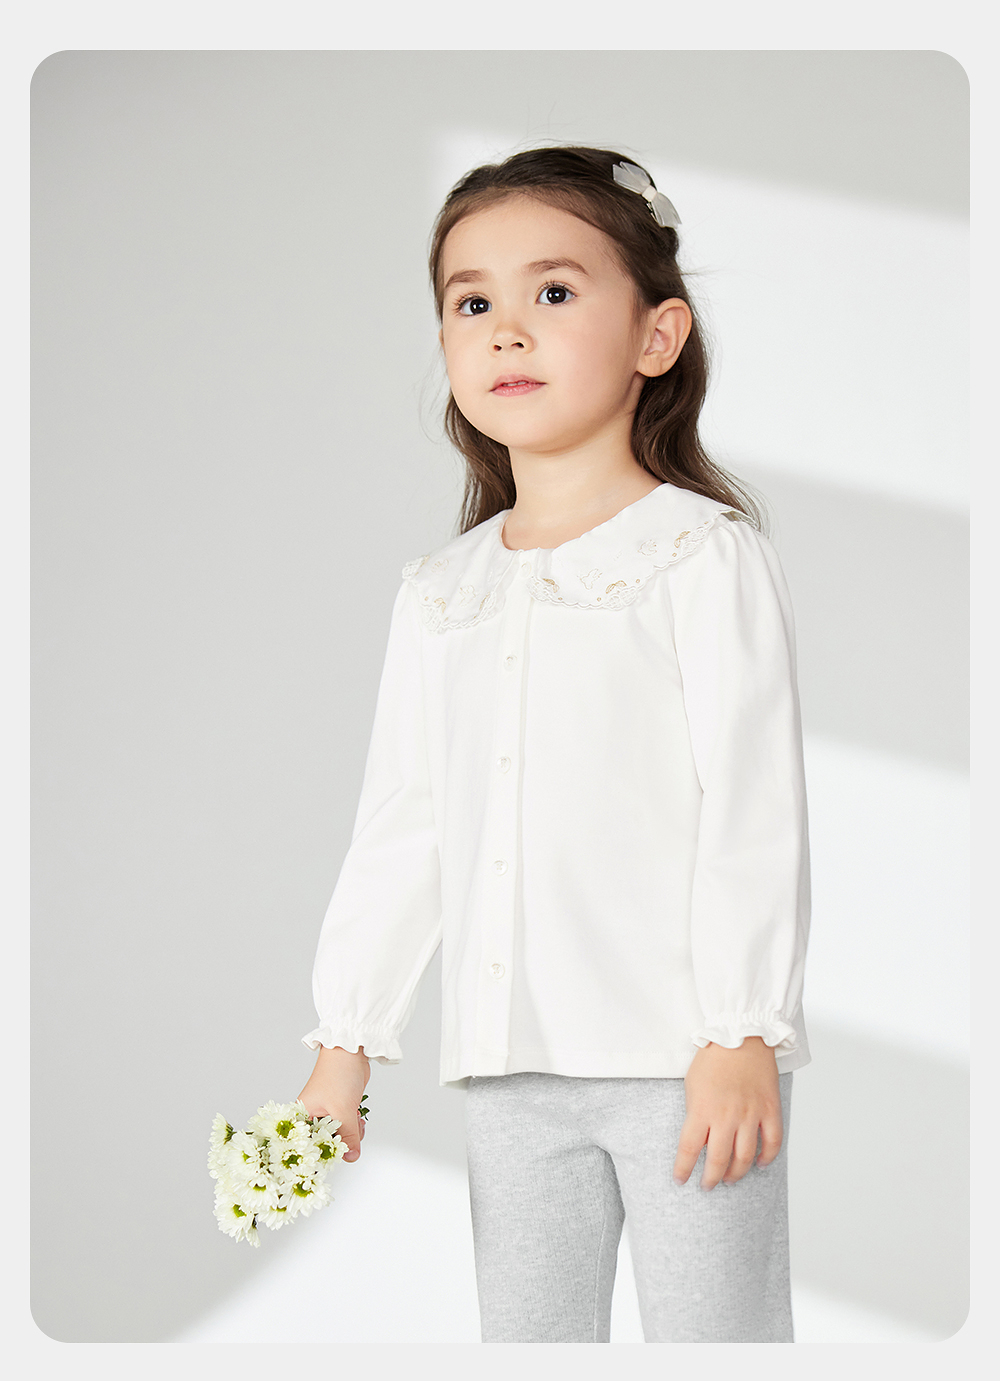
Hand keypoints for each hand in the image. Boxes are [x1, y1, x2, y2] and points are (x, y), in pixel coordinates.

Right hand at [297, 1045, 369, 1161]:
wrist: (352, 1052)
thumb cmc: (337, 1074)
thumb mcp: (342, 1111)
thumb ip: (347, 1137)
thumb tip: (351, 1157)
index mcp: (302, 1116)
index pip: (306, 1145)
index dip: (318, 1156)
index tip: (332, 1163)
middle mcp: (311, 1115)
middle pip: (324, 1142)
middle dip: (340, 1143)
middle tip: (349, 1138)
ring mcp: (326, 1112)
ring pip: (339, 1135)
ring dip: (351, 1133)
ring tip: (356, 1121)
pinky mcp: (339, 1108)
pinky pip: (346, 1126)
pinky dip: (354, 1125)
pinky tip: (359, 1116)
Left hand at [672, 1036, 781, 1189]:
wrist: (741, 1036)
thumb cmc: (712, 1058)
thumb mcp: (692, 1085)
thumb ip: (695, 1113)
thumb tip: (699, 1140)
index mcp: (702, 1109)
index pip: (689, 1150)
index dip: (683, 1169)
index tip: (680, 1180)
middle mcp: (726, 1116)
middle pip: (718, 1160)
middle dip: (711, 1179)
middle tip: (707, 1185)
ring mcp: (750, 1114)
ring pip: (745, 1157)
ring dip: (737, 1173)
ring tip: (729, 1179)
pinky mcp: (770, 1109)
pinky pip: (772, 1142)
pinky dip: (767, 1158)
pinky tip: (760, 1165)